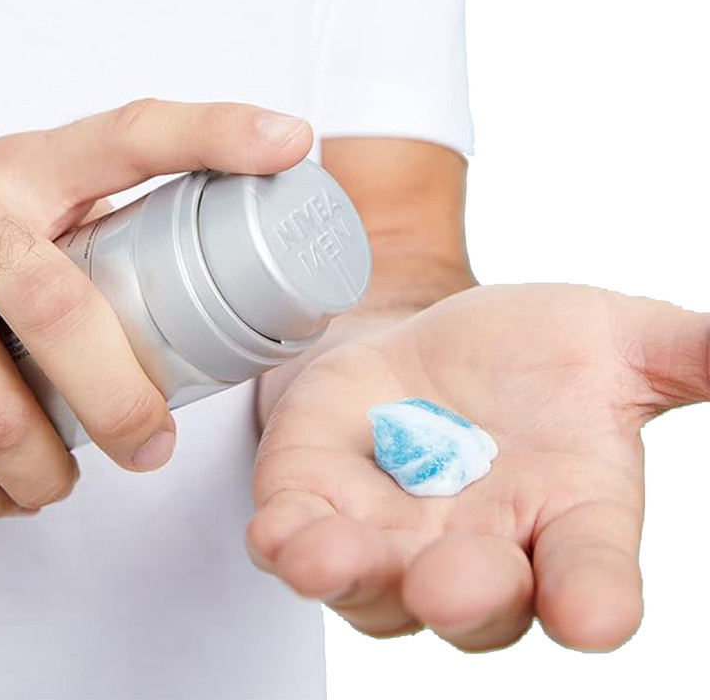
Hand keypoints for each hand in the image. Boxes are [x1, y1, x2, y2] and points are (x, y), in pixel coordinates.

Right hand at [0, 100, 311, 516]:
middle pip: (59, 312)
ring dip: (41, 465)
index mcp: (30, 166)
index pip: (135, 135)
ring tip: (66, 483)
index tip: (289, 144)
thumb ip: (124, 213)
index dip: (219, 133)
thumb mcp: (49, 193)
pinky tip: (5, 490)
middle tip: (151, 446)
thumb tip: (248, 241)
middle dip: (119, 401)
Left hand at [248, 283, 708, 651]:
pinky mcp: (318, 504)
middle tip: (453, 580)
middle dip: (464, 593)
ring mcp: (391, 535)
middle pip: (476, 602)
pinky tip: (279, 533)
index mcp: (563, 515)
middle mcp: (480, 547)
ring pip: (374, 587)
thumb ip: (684, 352)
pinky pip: (298, 543)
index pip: (589, 574)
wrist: (424, 338)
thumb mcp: (609, 335)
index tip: (595, 613)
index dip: (594, 598)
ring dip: (354, 576)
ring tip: (330, 557)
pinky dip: (287, 544)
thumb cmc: (524, 351)